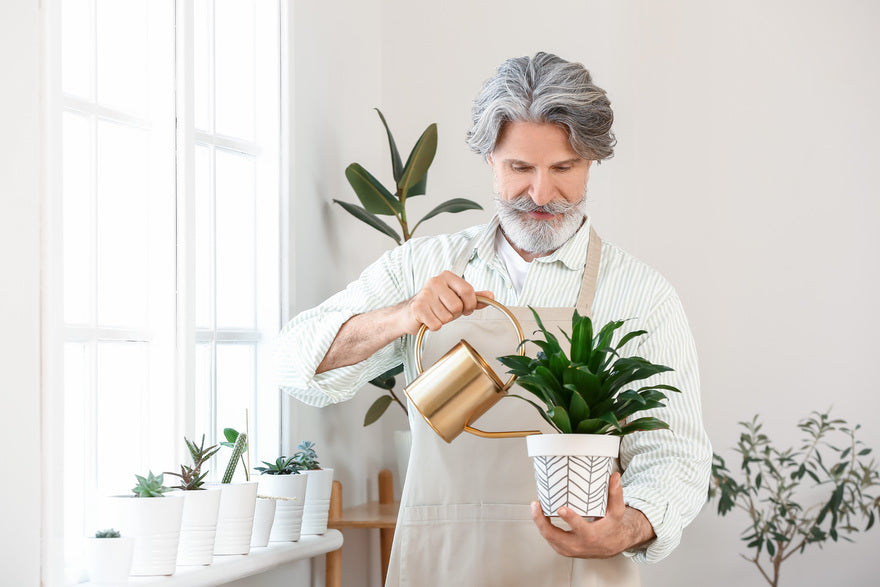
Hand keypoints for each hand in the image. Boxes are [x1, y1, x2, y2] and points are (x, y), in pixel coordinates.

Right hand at [398, 271, 493, 334]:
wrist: (409, 313)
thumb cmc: (434, 305)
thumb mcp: (456, 299)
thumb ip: (474, 297)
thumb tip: (490, 296)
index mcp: (447, 276)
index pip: (468, 290)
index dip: (470, 304)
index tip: (466, 308)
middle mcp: (435, 281)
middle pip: (458, 306)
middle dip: (454, 314)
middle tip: (444, 311)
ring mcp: (425, 294)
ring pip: (447, 317)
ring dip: (443, 320)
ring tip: (435, 314)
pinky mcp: (418, 307)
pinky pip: (437, 324)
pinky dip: (434, 326)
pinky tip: (428, 319)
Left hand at [530, 472, 655, 558]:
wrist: (612, 545)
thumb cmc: (613, 527)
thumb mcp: (617, 512)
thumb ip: (615, 494)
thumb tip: (614, 476)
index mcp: (592, 536)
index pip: (580, 528)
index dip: (570, 519)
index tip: (561, 509)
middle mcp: (579, 545)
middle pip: (555, 536)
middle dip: (542, 521)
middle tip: (536, 505)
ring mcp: (570, 549)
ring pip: (549, 538)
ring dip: (540, 523)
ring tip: (535, 506)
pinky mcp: (564, 549)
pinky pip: (550, 539)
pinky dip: (543, 527)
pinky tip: (540, 515)